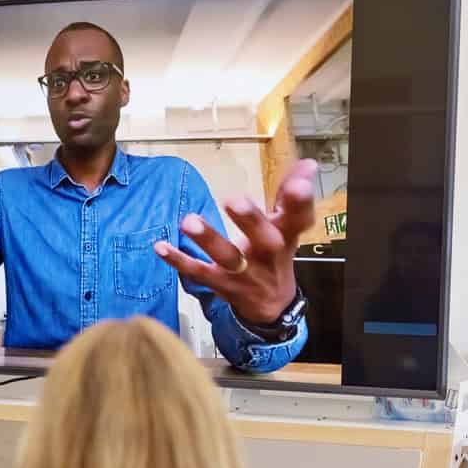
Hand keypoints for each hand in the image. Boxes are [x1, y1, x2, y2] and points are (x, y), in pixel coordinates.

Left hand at [155, 158, 317, 325]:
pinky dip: (178, 260)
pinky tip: (160, 246)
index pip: (299, 218)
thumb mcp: (288, 227)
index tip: (298, 184)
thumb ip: (290, 195)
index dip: (299, 202)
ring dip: (208, 239)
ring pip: (227, 256)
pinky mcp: (221, 283)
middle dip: (250, 220)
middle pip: (263, 238)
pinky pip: (198, 271)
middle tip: (234, 200)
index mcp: (286, 235)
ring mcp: (243, 271)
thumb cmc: (275, 255)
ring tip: (188, 221)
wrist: (272, 305)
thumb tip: (308, 163)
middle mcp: (267, 254)